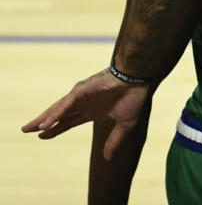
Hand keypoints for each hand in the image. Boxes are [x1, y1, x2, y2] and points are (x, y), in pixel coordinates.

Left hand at [22, 68, 148, 158]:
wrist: (139, 79)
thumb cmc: (134, 96)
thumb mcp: (124, 125)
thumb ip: (114, 141)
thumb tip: (108, 158)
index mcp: (91, 110)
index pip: (68, 122)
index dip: (55, 129)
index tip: (42, 136)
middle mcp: (83, 102)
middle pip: (58, 115)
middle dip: (43, 123)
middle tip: (26, 130)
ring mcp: (82, 96)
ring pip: (58, 109)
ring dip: (45, 118)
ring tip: (30, 129)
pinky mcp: (83, 90)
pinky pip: (66, 104)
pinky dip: (55, 114)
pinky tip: (46, 124)